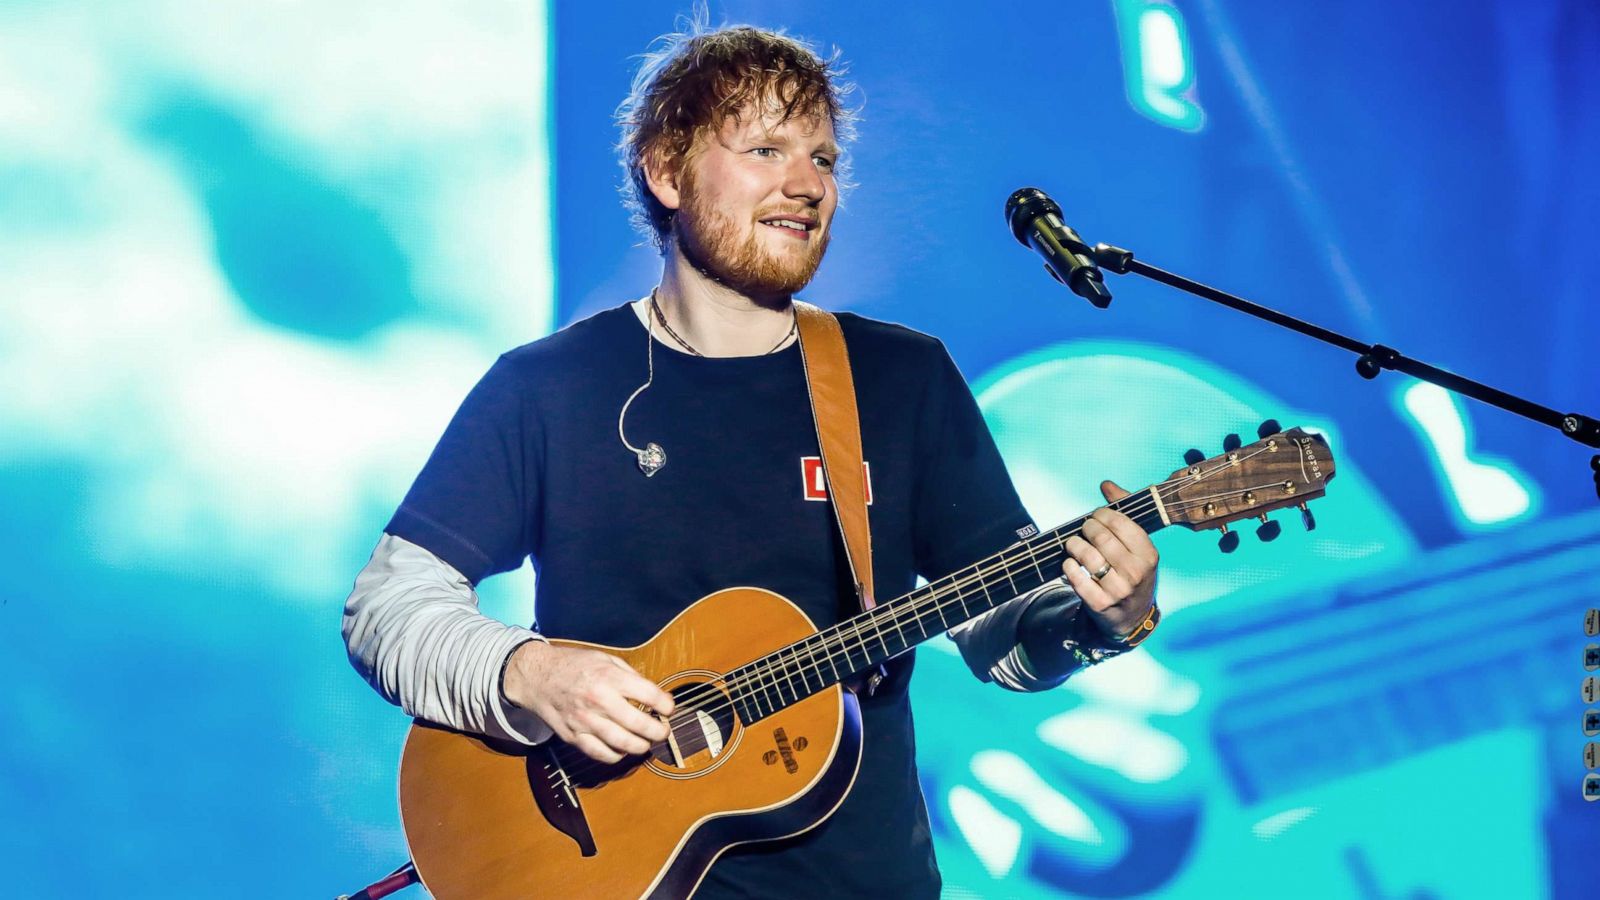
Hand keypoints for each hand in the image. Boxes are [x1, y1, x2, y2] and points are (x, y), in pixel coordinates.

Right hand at [502, 641, 674, 762]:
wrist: (537, 676)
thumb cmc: (573, 665)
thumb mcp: (605, 659)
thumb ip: (630, 676)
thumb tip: (653, 695)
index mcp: (609, 677)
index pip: (650, 695)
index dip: (666, 705)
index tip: (668, 708)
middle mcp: (599, 700)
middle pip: (641, 725)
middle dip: (659, 731)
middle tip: (663, 731)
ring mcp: (586, 721)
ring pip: (624, 744)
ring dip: (642, 746)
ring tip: (646, 742)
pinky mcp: (574, 736)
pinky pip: (602, 754)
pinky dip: (617, 756)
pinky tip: (623, 749)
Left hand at [1061, 480, 1158, 639]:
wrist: (1132, 616)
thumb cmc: (1132, 573)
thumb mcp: (1137, 547)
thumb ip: (1124, 513)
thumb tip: (1106, 484)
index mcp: (1148, 555)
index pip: (1120, 523)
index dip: (1102, 514)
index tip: (1096, 515)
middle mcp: (1136, 573)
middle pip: (1101, 537)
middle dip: (1087, 528)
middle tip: (1084, 529)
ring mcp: (1118, 590)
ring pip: (1087, 556)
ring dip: (1074, 545)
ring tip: (1074, 544)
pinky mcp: (1100, 603)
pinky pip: (1076, 577)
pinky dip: (1068, 566)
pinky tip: (1070, 563)